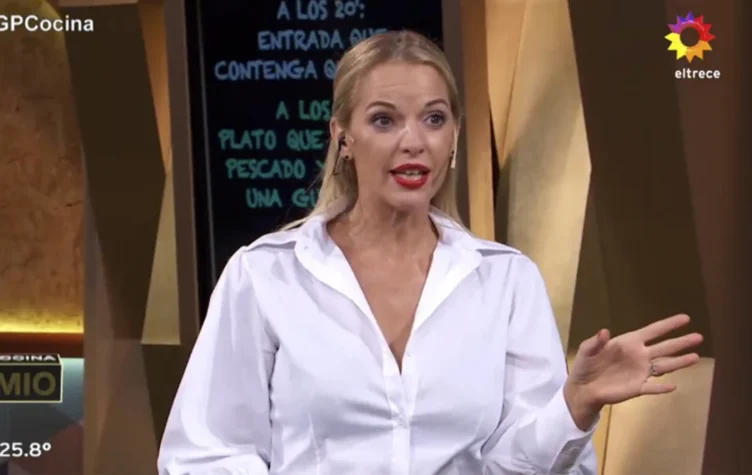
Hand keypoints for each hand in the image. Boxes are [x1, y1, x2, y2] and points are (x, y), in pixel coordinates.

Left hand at [564, 313, 702, 427]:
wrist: (583, 388)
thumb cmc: (585, 365)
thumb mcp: (587, 350)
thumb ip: (596, 341)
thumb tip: (604, 331)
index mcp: (629, 342)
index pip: (652, 331)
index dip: (668, 325)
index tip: (685, 318)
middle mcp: (639, 355)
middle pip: (664, 347)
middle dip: (681, 342)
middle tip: (699, 336)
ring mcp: (640, 372)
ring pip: (664, 366)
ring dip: (679, 362)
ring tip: (695, 357)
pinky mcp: (637, 388)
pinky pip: (652, 388)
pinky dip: (662, 388)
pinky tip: (674, 386)